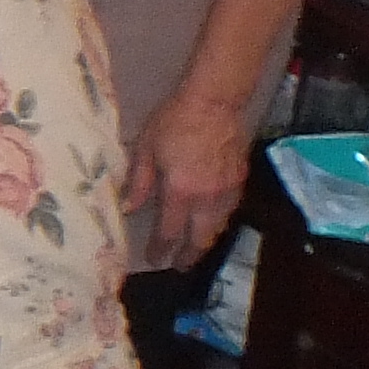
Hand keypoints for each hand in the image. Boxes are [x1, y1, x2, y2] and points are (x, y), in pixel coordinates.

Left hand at [126, 89, 252, 272]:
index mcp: (180, 191)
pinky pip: (229, 211)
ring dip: (206, 242)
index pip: (169, 231)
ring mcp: (227, 191)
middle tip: (180, 267)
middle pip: (199, 239)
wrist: (216, 101)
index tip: (153, 259)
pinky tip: (212, 222)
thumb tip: (128, 208)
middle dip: (189, 256)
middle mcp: (206, 198)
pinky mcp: (240, 180)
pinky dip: (219, 222)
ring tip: (196, 249)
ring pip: (218, 228)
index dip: (160, 249)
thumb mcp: (146, 148)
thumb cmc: (175, 120)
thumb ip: (139, 181)